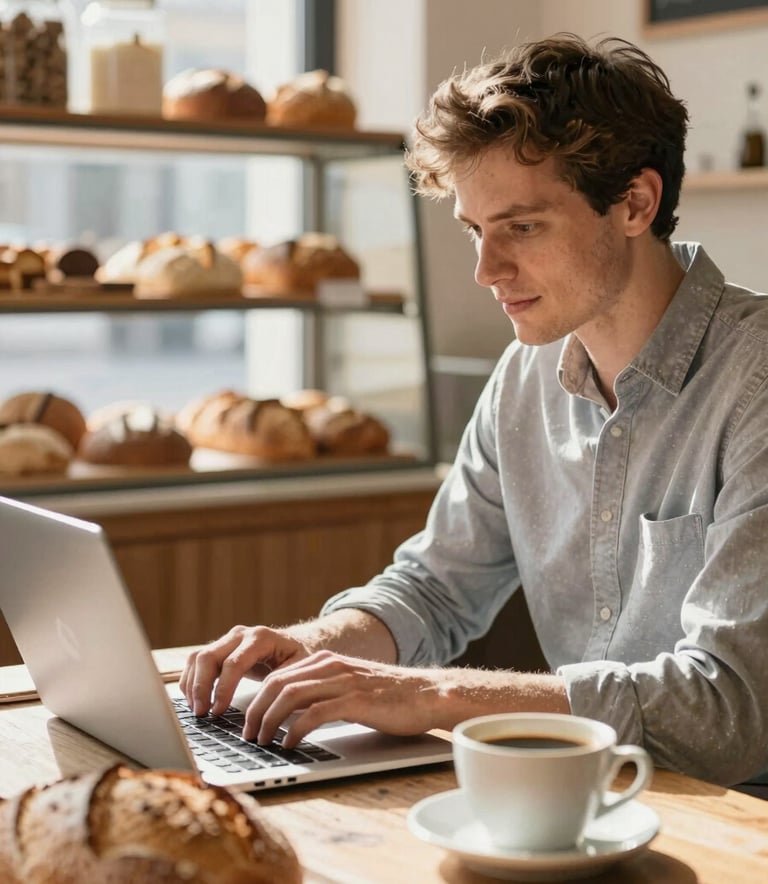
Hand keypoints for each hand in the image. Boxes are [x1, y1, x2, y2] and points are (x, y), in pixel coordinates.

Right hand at [180, 625, 310, 715]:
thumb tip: (262, 705)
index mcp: (261, 638)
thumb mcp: (299, 668)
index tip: (217, 711)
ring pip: (198, 657)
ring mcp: (227, 639)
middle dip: (201, 687)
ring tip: (196, 710)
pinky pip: (196, 661)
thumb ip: (281, 682)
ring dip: (192, 684)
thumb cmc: (298, 658)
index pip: (233, 663)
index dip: (222, 688)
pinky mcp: (219, 647)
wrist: (295, 643)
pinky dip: (191, 680)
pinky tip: (194, 700)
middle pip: (209, 657)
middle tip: (201, 713)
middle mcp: (240, 634)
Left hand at [241, 650, 441, 746]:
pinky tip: (289, 743)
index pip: (278, 675)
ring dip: (270, 721)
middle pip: (277, 683)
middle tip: (248, 735)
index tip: (247, 720)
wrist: (428, 694)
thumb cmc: (390, 697)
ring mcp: (343, 681)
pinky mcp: (356, 700)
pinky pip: (314, 714)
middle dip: (256, 711)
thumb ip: (323, 691)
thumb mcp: (349, 686)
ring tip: (263, 741)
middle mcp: (331, 666)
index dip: (256, 698)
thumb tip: (290, 714)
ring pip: (290, 696)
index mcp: (327, 660)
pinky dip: (295, 730)